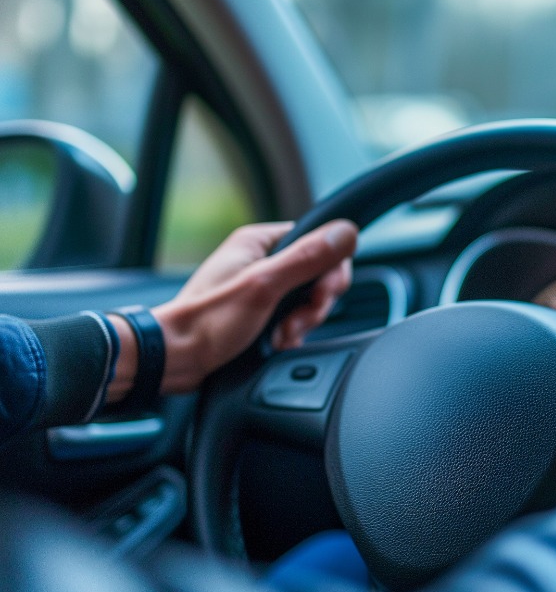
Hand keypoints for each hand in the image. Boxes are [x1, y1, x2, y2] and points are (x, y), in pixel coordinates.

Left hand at [107, 220, 356, 401]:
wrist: (174, 359)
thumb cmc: (207, 321)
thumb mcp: (264, 286)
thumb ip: (307, 258)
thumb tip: (345, 232)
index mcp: (260, 242)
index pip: (319, 244)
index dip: (329, 273)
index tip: (321, 296)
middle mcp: (261, 260)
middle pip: (317, 275)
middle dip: (313, 305)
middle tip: (295, 323)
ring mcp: (260, 287)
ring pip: (307, 300)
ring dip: (301, 323)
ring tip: (280, 336)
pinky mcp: (259, 312)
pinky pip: (293, 318)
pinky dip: (291, 334)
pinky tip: (277, 343)